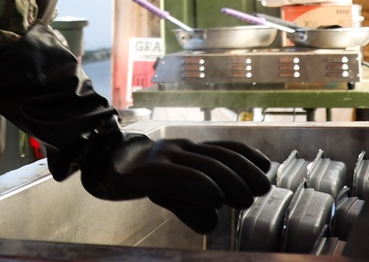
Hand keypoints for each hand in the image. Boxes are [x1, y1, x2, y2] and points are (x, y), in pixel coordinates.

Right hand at [77, 131, 271, 232]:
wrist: (102, 165)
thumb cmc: (143, 178)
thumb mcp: (170, 192)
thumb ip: (191, 204)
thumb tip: (212, 222)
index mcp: (190, 150)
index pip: (225, 146)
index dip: (248, 155)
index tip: (265, 168)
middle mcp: (182, 148)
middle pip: (221, 156)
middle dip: (245, 172)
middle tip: (259, 191)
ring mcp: (165, 156)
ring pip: (206, 164)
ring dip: (230, 181)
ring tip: (244, 198)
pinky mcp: (149, 170)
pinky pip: (181, 174)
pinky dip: (201, 183)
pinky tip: (216, 194)